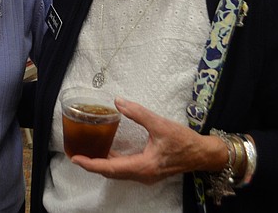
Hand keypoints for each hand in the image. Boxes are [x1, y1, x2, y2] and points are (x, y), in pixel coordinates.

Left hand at [70, 97, 225, 184]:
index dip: (90, 163)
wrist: (202, 154)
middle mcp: (141, 175)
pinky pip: (124, 170)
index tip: (75, 158)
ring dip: (101, 164)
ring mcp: (145, 175)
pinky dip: (112, 162)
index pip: (109, 168)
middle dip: (91, 164)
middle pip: (110, 172)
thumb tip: (118, 101)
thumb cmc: (184, 141)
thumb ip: (138, 113)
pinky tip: (107, 151)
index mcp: (142, 166)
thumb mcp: (160, 124)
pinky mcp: (148, 171)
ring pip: (117, 172)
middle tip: (75, 154)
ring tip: (86, 152)